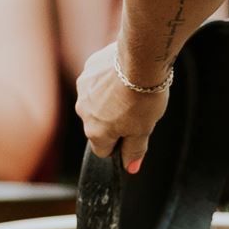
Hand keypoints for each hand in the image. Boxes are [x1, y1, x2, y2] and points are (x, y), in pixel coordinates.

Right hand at [77, 43, 171, 172]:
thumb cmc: (143, 97)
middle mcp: (83, 112)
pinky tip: (125, 73)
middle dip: (114, 120)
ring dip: (110, 99)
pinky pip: (97, 80)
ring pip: (96, 101)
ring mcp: (83, 89)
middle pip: (98, 124)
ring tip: (132, 89)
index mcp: (96, 132)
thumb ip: (134, 150)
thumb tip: (130, 168)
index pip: (103, 150)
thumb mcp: (144, 129)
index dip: (119, 144)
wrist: (141, 60)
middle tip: (136, 109)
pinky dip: (108, 79)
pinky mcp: (88, 68)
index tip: (132, 134)